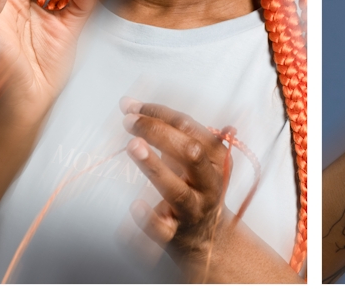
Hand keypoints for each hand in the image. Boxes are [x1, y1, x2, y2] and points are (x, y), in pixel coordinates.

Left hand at [119, 98, 236, 271]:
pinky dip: (147, 219)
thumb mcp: (189, 158)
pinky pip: (162, 230)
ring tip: (133, 146)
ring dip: (155, 167)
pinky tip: (135, 206)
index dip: (159, 113)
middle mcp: (208, 184)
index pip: (189, 127)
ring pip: (177, 191)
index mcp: (215, 158)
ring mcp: (193, 211)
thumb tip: (129, 104)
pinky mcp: (175, 235)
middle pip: (191, 154)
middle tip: (129, 122)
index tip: (131, 106)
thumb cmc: (193, 188)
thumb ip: (163, 131)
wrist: (207, 240)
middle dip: (159, 133)